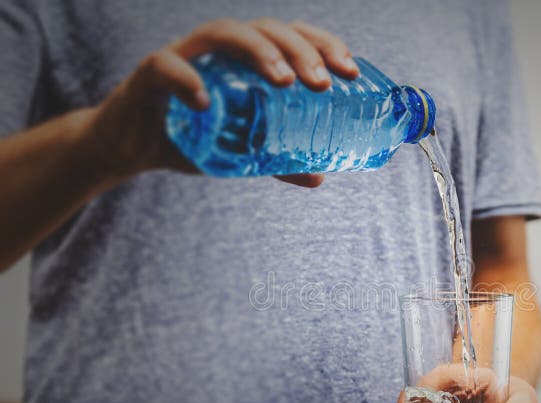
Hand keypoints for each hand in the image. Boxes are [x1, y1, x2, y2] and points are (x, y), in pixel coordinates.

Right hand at [86, 18, 358, 187]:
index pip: (291, 36)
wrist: (132, 147)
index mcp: (246, 59)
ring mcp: (185, 55)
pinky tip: (206, 101)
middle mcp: (219, 49)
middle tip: (322, 85)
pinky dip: (187, 80)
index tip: (350, 72)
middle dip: (300, 51)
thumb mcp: (242, 150)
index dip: (324, 45)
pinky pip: (166, 66)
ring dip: (257, 52)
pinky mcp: (149, 73)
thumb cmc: (192, 137)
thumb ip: (278, 159)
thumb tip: (320, 177)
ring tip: (283, 83)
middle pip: (266, 29)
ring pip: (223, 33)